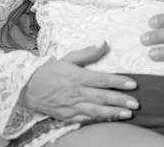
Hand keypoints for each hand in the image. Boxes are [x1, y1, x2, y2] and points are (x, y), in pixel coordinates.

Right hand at [20, 42, 139, 121]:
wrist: (27, 89)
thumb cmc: (50, 72)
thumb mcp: (67, 59)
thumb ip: (87, 53)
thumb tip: (104, 42)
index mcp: (77, 77)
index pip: (102, 79)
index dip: (118, 82)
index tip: (133, 84)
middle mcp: (75, 92)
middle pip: (101, 97)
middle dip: (120, 100)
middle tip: (136, 103)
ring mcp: (71, 106)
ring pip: (95, 110)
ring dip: (113, 112)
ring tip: (128, 113)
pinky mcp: (67, 116)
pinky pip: (85, 118)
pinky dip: (98, 119)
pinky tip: (111, 119)